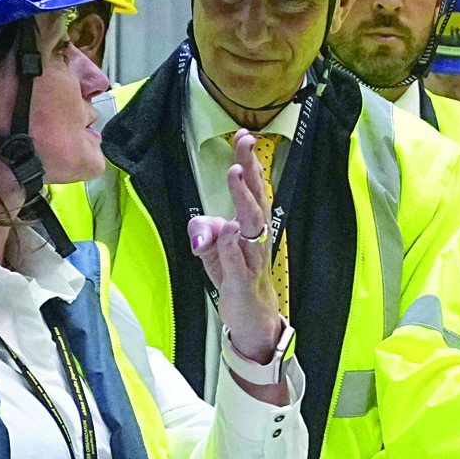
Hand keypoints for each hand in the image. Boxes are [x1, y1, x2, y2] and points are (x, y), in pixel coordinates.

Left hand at [190, 131, 285, 365]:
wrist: (253, 320)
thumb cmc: (236, 280)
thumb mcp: (213, 254)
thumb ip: (204, 233)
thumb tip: (203, 221)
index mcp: (250, 228)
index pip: (252, 190)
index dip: (249, 163)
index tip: (245, 138)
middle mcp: (256, 238)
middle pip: (256, 198)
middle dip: (251, 169)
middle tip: (245, 143)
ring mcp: (252, 258)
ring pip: (251, 224)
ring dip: (243, 199)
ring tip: (236, 174)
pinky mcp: (244, 280)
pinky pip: (239, 260)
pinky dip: (232, 245)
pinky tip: (228, 229)